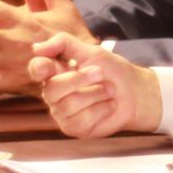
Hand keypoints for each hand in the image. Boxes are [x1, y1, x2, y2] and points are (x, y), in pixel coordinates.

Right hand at [29, 32, 162, 137]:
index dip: (39, 68)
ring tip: (109, 90)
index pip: (37, 69)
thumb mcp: (93, 52)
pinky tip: (108, 105)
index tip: (47, 66)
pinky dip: (102, 109)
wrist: (136, 93)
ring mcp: (62, 112)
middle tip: (101, 73)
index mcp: (56, 72)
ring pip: (69, 105)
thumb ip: (65, 44)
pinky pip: (82, 119)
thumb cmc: (113, 72)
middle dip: (80, 79)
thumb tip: (36, 47)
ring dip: (98, 93)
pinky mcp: (74, 128)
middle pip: (53, 88)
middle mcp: (54, 93)